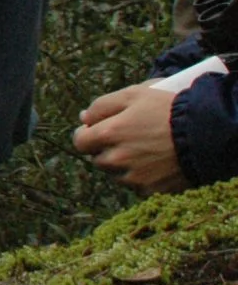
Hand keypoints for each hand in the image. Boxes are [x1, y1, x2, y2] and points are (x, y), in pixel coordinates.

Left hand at [72, 84, 187, 194]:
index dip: (86, 135)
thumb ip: (102, 106)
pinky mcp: (151, 190)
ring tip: (143, 151)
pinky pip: (136, 186)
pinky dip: (141, 177)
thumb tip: (83, 118)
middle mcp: (117, 159)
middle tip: (126, 139)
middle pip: (97, 159)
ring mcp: (134, 177)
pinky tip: (154, 164)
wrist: (205, 133)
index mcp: (108, 134)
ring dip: (122, 165)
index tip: (95, 131)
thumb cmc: (168, 108)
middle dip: (105, 150)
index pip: (80, 142)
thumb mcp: (133, 95)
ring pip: (116, 174)